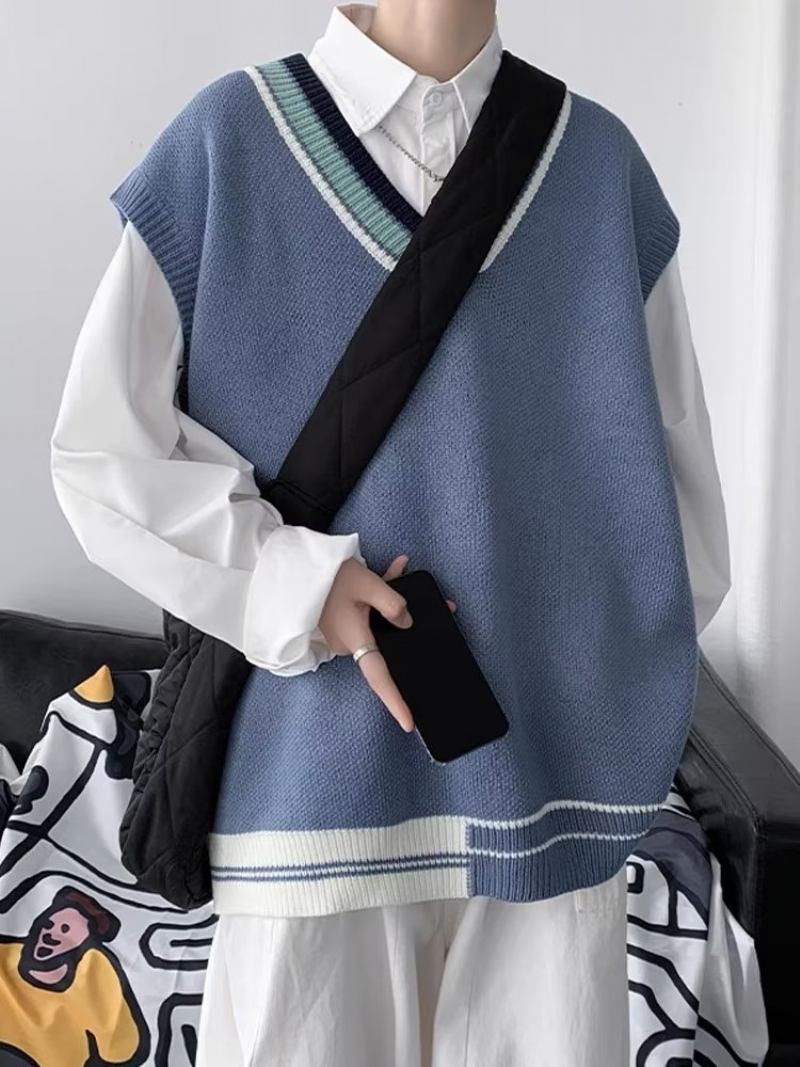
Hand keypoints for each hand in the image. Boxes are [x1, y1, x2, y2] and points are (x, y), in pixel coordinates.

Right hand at [318, 554, 455, 732]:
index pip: (380, 678)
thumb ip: (393, 604)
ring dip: (399, 602)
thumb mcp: (368, 584)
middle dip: (413, 628)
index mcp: (354, 640)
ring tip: (414, 575)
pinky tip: (398, 568)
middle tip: (445, 609)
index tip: (410, 724)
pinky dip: (385, 593)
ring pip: (382, 623)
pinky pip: (371, 612)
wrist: (297, 563)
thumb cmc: (331, 576)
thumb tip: (408, 623)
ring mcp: (346, 631)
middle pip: (389, 644)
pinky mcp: (344, 619)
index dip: (395, 702)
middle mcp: (350, 642)